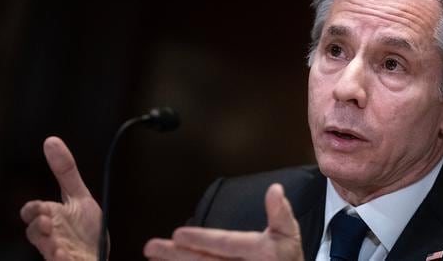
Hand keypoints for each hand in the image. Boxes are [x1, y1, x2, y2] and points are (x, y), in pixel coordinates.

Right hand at [20, 136, 102, 260]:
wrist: (98, 255)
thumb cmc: (85, 228)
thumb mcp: (79, 197)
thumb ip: (66, 172)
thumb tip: (51, 140)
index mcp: (52, 217)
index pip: (32, 212)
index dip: (33, 210)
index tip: (42, 207)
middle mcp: (51, 236)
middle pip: (33, 234)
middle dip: (37, 229)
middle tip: (45, 221)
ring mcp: (59, 253)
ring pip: (47, 252)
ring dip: (49, 246)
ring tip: (56, 245)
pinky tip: (67, 257)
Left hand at [144, 183, 303, 260]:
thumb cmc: (286, 259)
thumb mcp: (289, 234)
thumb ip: (280, 212)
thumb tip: (274, 189)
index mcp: (262, 254)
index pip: (226, 245)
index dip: (201, 239)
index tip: (178, 234)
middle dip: (177, 255)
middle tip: (153, 247)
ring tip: (154, 256)